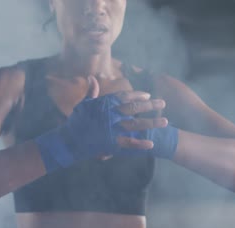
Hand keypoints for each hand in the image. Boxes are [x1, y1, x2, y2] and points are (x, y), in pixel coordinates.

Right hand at [35, 75, 177, 172]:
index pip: (124, 96)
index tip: (147, 95)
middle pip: (134, 109)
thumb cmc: (75, 122)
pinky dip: (140, 143)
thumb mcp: (83, 104)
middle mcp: (110, 115)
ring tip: (165, 121)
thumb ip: (92, 92)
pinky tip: (152, 142)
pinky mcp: (111, 143)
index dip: (137, 95)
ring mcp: (112, 129)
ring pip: (135, 125)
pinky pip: (128, 142)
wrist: (69, 141)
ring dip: (151, 123)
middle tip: (163, 103)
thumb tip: (93, 77)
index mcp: (104, 104)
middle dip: (150, 106)